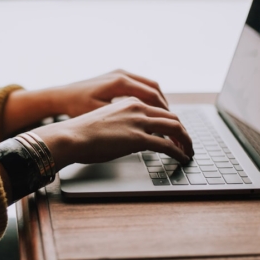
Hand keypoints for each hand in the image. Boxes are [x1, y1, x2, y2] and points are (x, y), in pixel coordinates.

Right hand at [32, 97, 192, 170]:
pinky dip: (179, 152)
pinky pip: (167, 145)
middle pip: (171, 117)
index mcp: (129, 102)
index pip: (158, 109)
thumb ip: (121, 125)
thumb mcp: (105, 122)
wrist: (70, 136)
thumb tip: (128, 139)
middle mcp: (137, 108)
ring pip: (175, 128)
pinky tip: (182, 158)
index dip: (170, 122)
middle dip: (183, 131)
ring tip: (188, 151)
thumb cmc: (80, 132)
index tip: (174, 132)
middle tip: (186, 143)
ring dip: (186, 141)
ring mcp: (139, 122)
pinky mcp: (138, 138)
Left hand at [52, 69, 168, 117]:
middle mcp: (122, 74)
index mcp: (120, 82)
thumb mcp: (100, 115)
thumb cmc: (76, 107)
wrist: (61, 96)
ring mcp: (119, 73)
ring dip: (158, 101)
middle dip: (165, 107)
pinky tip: (149, 110)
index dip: (164, 112)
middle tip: (172, 122)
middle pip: (154, 89)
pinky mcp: (116, 76)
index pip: (152, 96)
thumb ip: (123, 119)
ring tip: (164, 117)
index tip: (171, 124)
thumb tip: (145, 129)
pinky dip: (148, 97)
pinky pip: (139, 85)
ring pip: (149, 85)